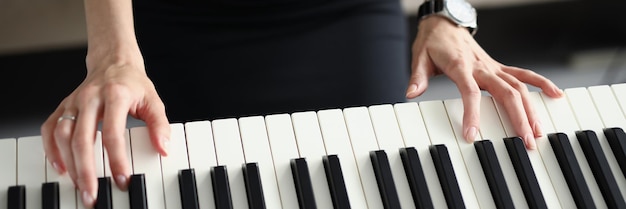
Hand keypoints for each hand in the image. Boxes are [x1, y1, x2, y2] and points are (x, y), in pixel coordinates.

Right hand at [40, 51, 169, 206]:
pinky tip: (61, 166)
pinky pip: (50, 128)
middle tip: (92, 194)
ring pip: (62, 135)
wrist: (114, 62)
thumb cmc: (133, 85)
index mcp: (115, 95)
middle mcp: (90, 98)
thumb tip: (163, 149)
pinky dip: (51, 149)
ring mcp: (74, 102)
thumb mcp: (153, 101)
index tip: (122, 179)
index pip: (113, 133)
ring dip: (68, 163)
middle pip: (82, 138)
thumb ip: (159, 125)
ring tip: (79, 184)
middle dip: (86, 170)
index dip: (116, 159)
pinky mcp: (63, 106)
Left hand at [405, 16, 562, 148]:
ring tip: (539, 132)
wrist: (445, 23)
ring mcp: (493, 67)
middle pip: (506, 93)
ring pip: (519, 87)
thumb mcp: (420, 57)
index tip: (473, 135)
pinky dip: (541, 83)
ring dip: (531, 109)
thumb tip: (411, 93)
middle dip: (518, 118)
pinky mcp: (499, 67)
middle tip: (526, 142)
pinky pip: (523, 74)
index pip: (470, 92)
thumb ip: (418, 77)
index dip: (472, 114)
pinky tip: (556, 95)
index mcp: (461, 67)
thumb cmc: (433, 42)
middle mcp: (482, 67)